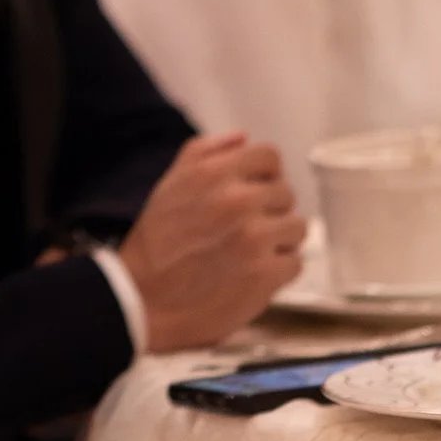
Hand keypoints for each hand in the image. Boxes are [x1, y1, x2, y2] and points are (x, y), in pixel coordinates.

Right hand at [116, 131, 302, 349]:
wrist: (143, 302)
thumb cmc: (156, 243)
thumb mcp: (169, 183)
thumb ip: (204, 151)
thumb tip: (243, 137)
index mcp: (212, 174)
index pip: (269, 156)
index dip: (265, 174)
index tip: (256, 191)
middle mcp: (236, 201)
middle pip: (286, 193)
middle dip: (269, 210)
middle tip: (244, 230)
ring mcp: (254, 239)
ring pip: (297, 227)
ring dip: (279, 241)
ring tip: (251, 253)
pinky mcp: (265, 275)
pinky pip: (295, 262)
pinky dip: (278, 271)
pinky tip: (252, 275)